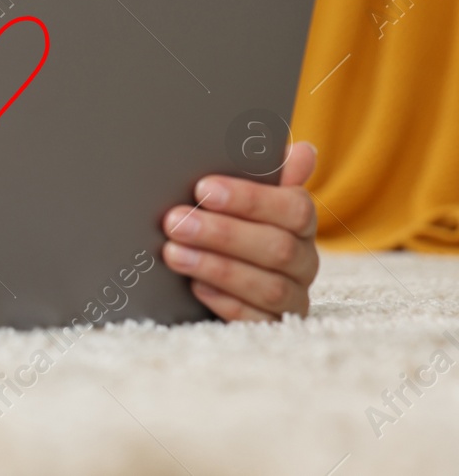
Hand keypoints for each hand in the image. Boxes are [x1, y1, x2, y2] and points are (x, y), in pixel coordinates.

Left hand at [160, 141, 319, 320]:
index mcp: (300, 223)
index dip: (249, 199)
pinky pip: (255, 319)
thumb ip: (266, 175)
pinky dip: (223, 301)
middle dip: (221, 233)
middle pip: (277, 248)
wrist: (223, 277)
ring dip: (215, 267)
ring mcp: (292, 297)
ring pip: (267, 286)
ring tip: (173, 253)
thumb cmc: (232, 222)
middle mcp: (304, 261)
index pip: (294, 208)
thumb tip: (300, 151)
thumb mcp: (242, 197)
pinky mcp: (273, 326)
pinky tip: (195, 286)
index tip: (203, 188)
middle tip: (176, 221)